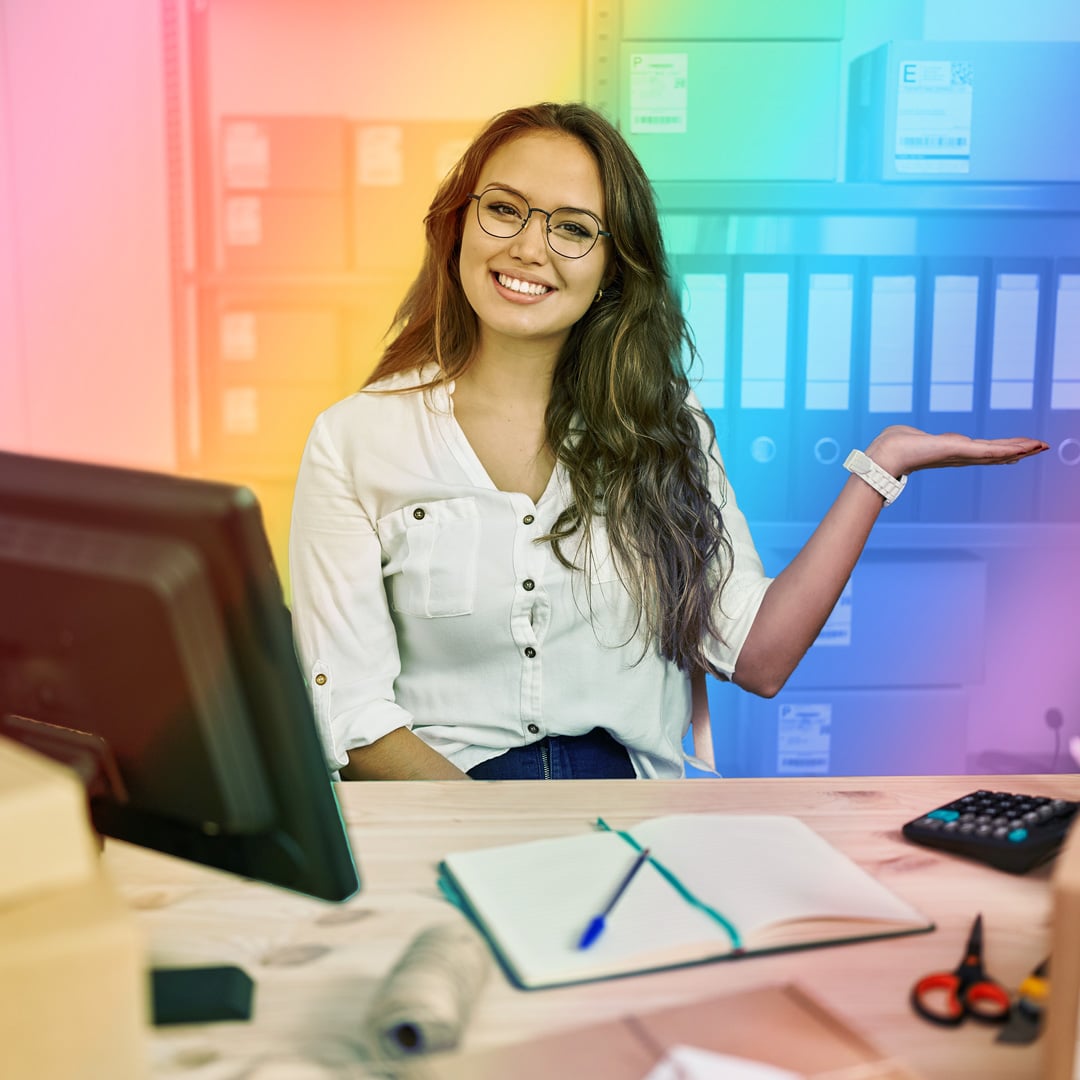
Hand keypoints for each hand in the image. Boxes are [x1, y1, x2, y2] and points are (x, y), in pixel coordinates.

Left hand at [865, 426, 1047, 477]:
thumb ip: (916, 436)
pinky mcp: (959, 451)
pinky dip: (1008, 449)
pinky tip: (1024, 448)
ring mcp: (960, 455)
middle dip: (1018, 449)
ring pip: (997, 453)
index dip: (1000, 450)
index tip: (1017, 449)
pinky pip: (989, 451)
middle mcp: (959, 456)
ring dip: (1020, 449)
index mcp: (950, 451)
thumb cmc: (891, 445)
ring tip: (1041, 446)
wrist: (886, 454)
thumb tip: (908, 434)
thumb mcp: (910, 436)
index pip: (981, 450)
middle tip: (1040, 447)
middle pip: (995, 453)